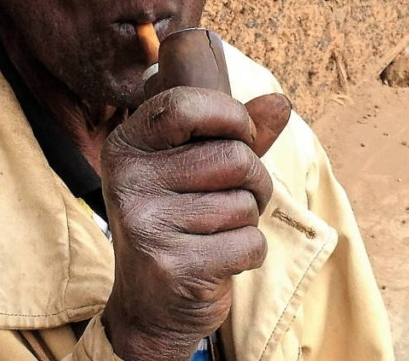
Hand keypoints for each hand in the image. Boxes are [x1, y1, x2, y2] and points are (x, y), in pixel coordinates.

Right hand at [100, 87, 290, 360]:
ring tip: (217, 231)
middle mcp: (128, 179)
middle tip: (230, 197)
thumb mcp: (196, 166)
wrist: (149, 307)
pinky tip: (218, 259)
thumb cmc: (179, 221)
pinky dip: (249, 253)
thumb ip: (235, 132)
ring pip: (245, 202)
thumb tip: (280, 102)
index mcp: (127, 144)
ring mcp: (146, 223)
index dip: (232, 116)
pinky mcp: (174, 265)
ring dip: (248, 218)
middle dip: (253, 178)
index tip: (242, 135)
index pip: (186, 104)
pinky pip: (250, 243)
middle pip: (233, 157)